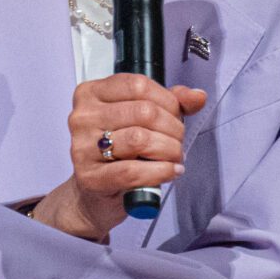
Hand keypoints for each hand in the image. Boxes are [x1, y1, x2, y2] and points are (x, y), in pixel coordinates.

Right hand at [32, 72, 206, 241]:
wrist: (95, 193)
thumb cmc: (118, 153)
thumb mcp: (142, 120)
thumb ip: (170, 103)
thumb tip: (197, 97)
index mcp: (92, 94)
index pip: (138, 85)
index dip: (167, 101)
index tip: (176, 116)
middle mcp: (82, 117)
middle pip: (143, 111)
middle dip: (172, 129)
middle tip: (177, 142)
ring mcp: (82, 146)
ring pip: (140, 139)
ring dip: (169, 151)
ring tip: (174, 158)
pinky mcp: (89, 176)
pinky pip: (133, 171)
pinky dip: (159, 172)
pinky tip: (170, 172)